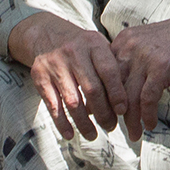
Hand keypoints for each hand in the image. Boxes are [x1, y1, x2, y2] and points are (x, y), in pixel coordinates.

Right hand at [12, 14, 128, 141]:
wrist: (46, 34)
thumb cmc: (82, 47)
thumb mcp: (98, 47)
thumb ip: (112, 68)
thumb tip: (129, 102)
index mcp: (93, 44)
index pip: (109, 71)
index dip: (117, 93)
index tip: (122, 111)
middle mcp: (74, 52)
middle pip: (92, 89)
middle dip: (103, 113)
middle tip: (110, 126)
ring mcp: (55, 65)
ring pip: (72, 101)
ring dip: (84, 123)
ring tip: (93, 135)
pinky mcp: (40, 77)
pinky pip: (53, 105)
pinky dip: (62, 123)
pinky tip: (70, 134)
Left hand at [109, 12, 169, 141]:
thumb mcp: (146, 44)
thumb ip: (130, 61)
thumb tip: (117, 88)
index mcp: (122, 41)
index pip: (103, 74)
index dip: (102, 96)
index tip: (103, 113)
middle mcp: (129, 47)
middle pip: (113, 87)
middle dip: (112, 111)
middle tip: (113, 127)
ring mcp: (144, 57)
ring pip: (129, 97)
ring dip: (131, 120)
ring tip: (134, 134)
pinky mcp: (161, 67)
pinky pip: (148, 99)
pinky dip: (148, 115)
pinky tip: (150, 124)